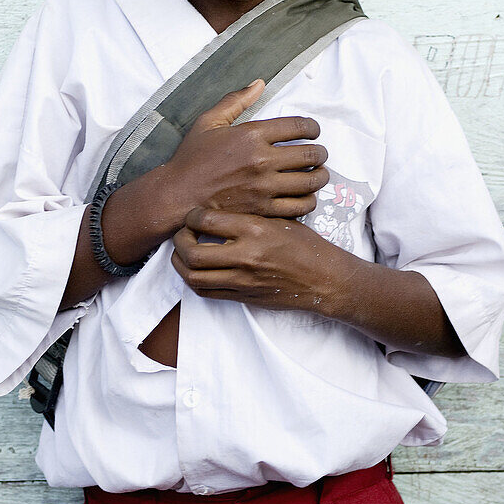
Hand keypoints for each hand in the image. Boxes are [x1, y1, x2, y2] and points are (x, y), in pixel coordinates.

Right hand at [164, 80, 329, 221]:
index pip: (300, 126)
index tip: (313, 131)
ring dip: (320, 176)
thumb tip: (260, 83)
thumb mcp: (209, 122)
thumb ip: (236, 100)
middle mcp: (262, 161)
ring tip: (317, 174)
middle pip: (312, 154)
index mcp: (251, 135)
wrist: (177, 195)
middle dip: (321, 152)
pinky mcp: (263, 210)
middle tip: (319, 153)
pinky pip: (300, 206)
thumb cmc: (191, 158)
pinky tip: (303, 195)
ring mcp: (264, 188)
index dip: (313, 127)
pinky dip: (308, 200)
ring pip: (311, 182)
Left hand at [171, 207, 335, 314]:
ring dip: (180, 263)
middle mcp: (245, 255)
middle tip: (181, 234)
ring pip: (194, 276)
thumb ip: (250, 215)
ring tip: (182, 253)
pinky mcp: (243, 297)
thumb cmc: (305, 245)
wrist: (324, 279)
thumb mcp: (280, 219)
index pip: (206, 220)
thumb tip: (219, 206)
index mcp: (254, 229)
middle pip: (192, 252)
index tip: (192, 215)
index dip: (191, 216)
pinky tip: (196, 270)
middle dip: (178, 241)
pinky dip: (194, 280)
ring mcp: (243, 279)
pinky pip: (207, 292)